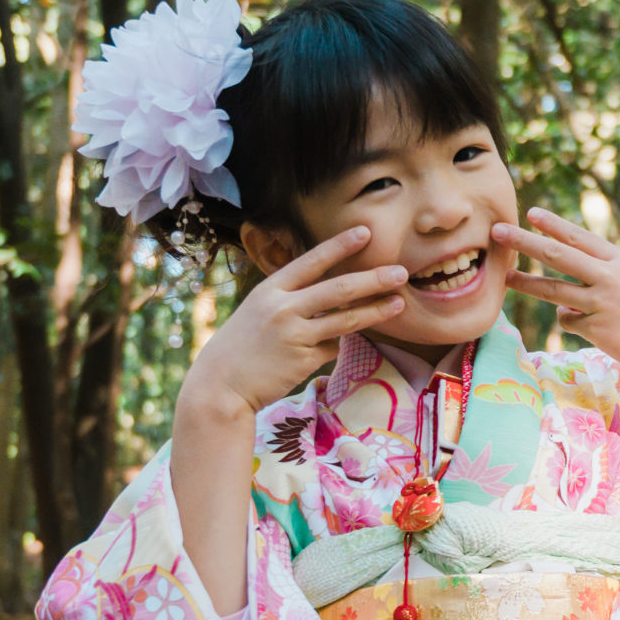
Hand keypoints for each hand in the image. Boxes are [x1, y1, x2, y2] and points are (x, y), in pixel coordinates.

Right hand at [181, 227, 406, 421]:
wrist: (219, 386)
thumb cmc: (241, 346)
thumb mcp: (258, 311)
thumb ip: (290, 299)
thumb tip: (330, 294)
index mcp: (270, 289)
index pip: (311, 261)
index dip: (339, 246)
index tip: (365, 232)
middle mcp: (283, 308)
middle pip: (338, 289)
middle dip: (373, 278)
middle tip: (400, 271)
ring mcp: (295, 335)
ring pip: (345, 319)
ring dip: (376, 310)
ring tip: (399, 302)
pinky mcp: (303, 360)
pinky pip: (334, 347)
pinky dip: (341, 343)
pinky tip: (343, 342)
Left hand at [494, 209, 619, 387]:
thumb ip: (601, 276)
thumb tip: (568, 288)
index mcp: (619, 261)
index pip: (580, 238)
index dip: (554, 225)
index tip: (531, 213)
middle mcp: (608, 277)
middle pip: (558, 256)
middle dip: (525, 242)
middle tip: (498, 231)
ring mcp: (600, 303)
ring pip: (553, 290)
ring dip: (526, 283)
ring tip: (505, 277)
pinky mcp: (595, 328)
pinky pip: (569, 320)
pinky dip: (571, 319)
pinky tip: (592, 325)